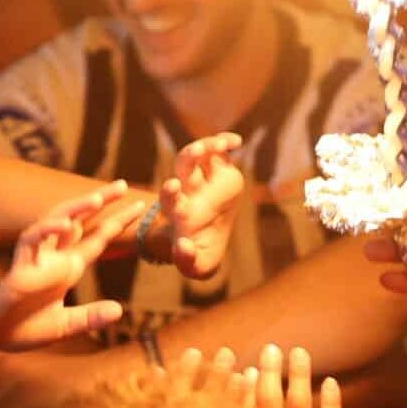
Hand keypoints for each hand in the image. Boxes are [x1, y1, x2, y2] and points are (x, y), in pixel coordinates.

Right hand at [0, 184, 127, 350]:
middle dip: (99, 202)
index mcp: (67, 269)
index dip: (117, 222)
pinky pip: (31, 241)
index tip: (140, 206)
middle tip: (123, 184)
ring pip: (54, 223)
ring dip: (74, 209)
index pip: (96, 239)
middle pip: (79, 221)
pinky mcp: (19, 268)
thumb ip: (89, 317)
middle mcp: (54, 258)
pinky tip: (65, 223)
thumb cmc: (21, 328)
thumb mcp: (64, 325)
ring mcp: (36, 259)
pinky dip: (47, 230)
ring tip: (96, 198)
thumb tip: (119, 310)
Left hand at [159, 134, 245, 279]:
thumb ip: (188, 261)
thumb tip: (183, 247)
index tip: (172, 187)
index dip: (170, 193)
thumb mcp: (197, 266)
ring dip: (206, 146)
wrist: (207, 239)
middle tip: (195, 152)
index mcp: (180, 213)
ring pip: (199, 156)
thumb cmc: (200, 253)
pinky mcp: (220, 171)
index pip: (170, 199)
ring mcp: (204, 178)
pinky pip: (219, 151)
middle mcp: (189, 191)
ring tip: (219, 144)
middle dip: (187, 158)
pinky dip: (225, 142)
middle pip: (183, 169)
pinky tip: (236, 141)